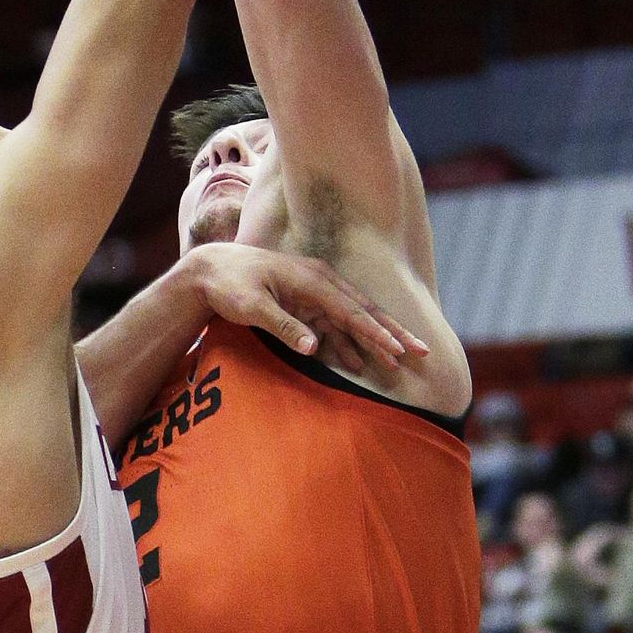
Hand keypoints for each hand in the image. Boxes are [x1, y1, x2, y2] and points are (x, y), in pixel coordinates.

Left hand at [187, 242, 428, 374]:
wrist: (210, 268)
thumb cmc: (229, 284)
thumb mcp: (252, 306)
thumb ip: (283, 326)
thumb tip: (314, 348)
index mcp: (311, 279)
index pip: (352, 310)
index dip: (377, 332)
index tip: (399, 350)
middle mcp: (319, 282)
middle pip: (363, 310)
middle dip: (392, 332)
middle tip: (422, 351)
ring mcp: (313, 292)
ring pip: (352, 319)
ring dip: (373, 341)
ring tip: (397, 363)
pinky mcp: (305, 303)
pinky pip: (334, 325)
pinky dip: (347, 343)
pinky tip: (357, 363)